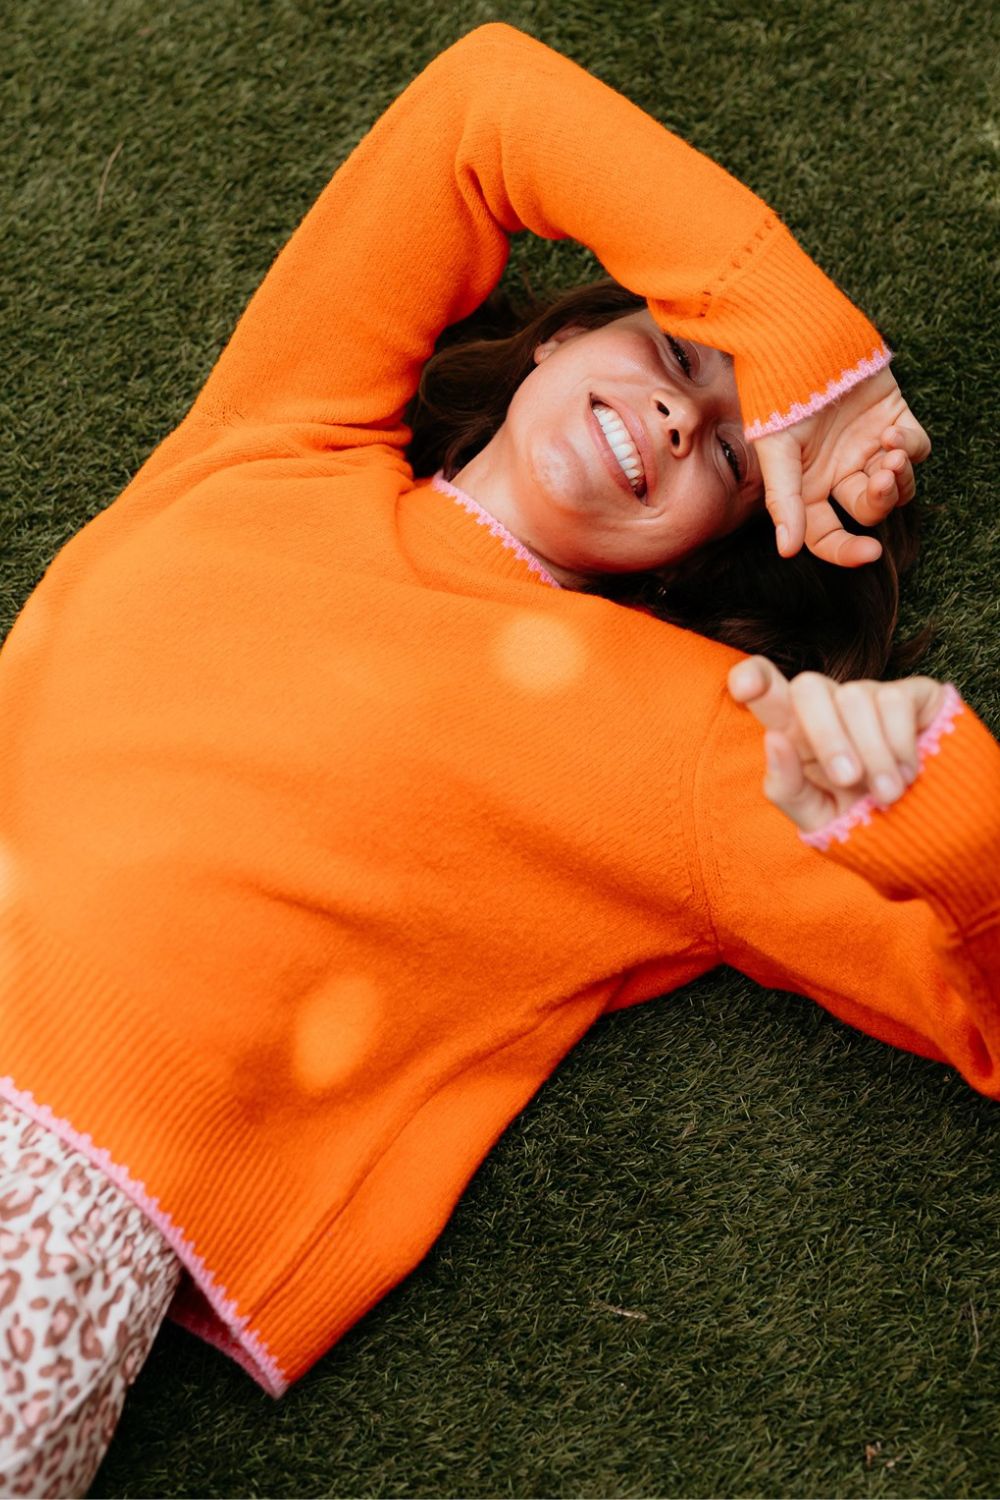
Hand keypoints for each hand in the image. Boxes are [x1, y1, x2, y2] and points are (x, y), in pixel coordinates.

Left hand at [728, 655, 946, 832]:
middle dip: (826, 735)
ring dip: (872, 753)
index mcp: (794, 732)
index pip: (764, 688)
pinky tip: (908, 772)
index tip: (743, 688)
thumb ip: (786, 787)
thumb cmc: (860, 820)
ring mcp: (869, 696)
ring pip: (855, 696)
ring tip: (886, 794)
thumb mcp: (816, 817)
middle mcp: (828, 706)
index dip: (752, 675)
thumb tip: (772, 739)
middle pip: (809, 687)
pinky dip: (900, 744)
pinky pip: (895, 700)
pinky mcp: (912, 694)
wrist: (925, 833)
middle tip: (846, 780)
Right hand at [754, 366, 930, 568]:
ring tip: (888, 455)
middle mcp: (840, 473)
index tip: (869, 553)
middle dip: (879, 501)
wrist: (800, 340)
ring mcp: (868, 447)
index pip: (827, 535)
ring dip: (899, 479)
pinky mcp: (894, 419)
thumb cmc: (778, 395)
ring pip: (899, 484)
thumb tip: (787, 550)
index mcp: (808, 487)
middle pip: (870, 509)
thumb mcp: (774, 451)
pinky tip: (890, 431)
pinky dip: (910, 446)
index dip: (847, 551)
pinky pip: (916, 448)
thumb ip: (784, 501)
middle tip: (879, 479)